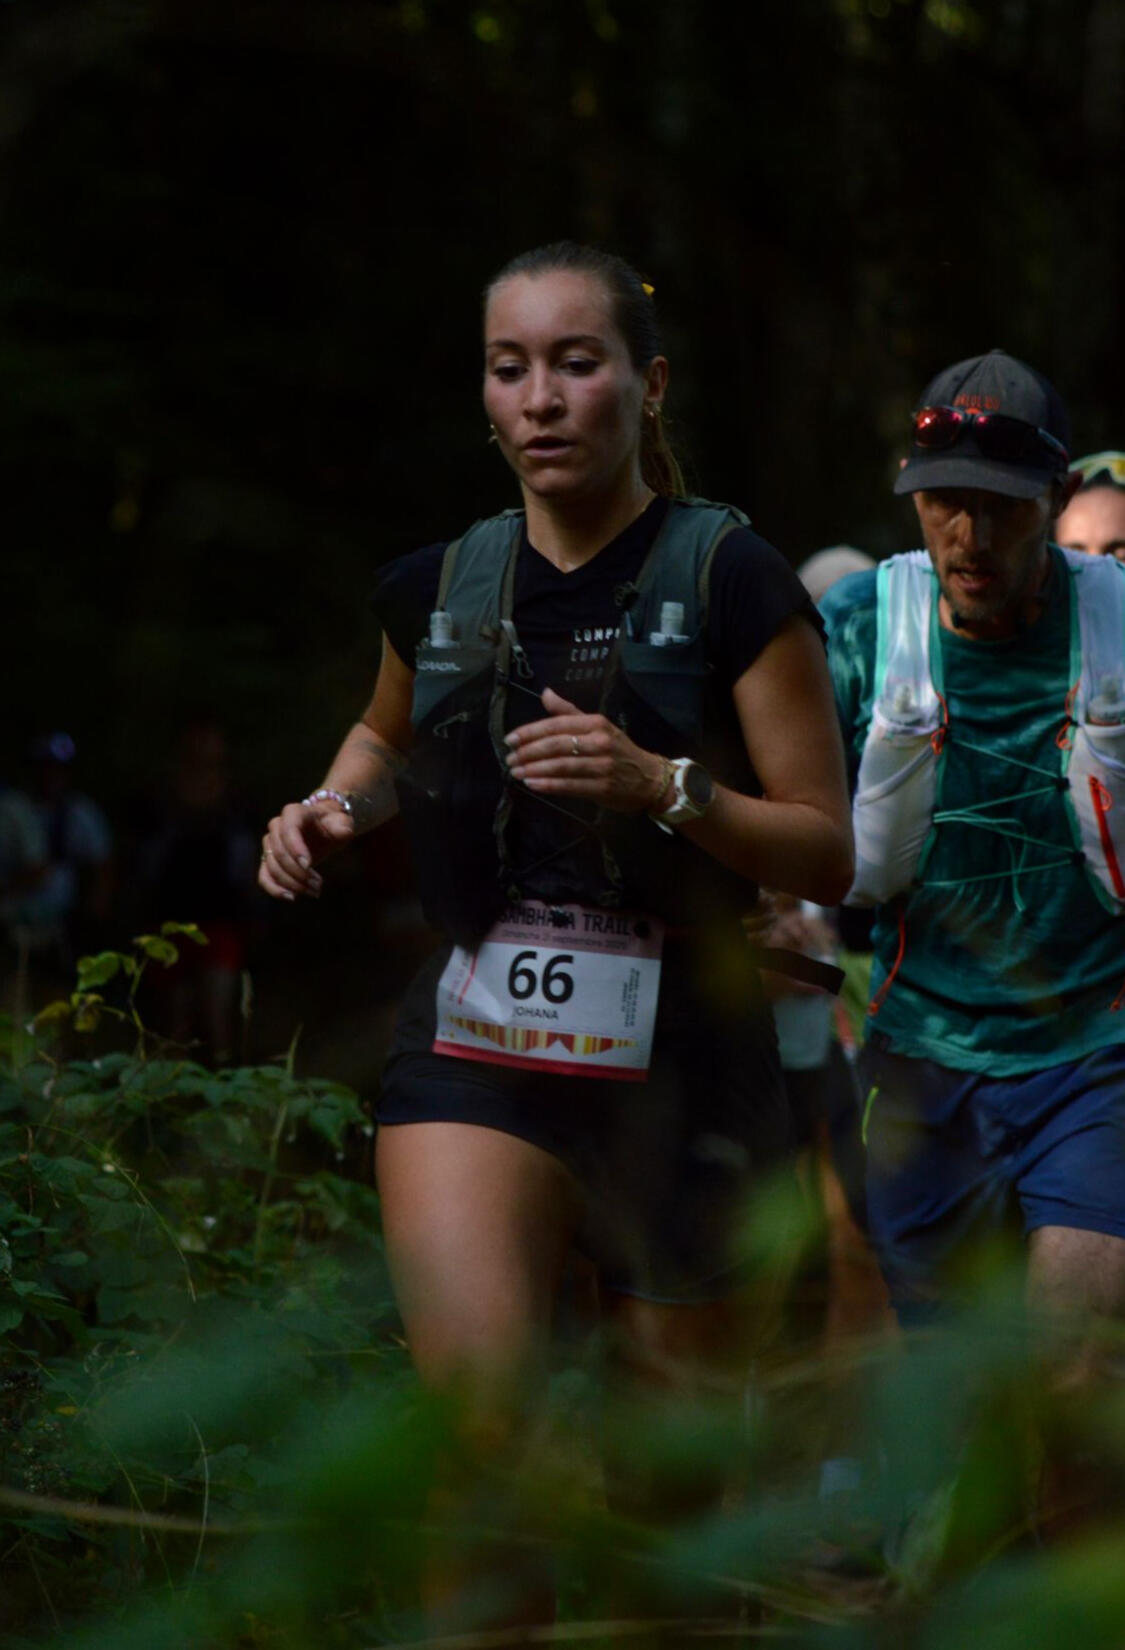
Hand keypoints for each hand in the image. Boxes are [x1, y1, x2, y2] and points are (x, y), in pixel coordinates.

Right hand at [258, 799, 355, 901]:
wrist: (322, 829)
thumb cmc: (331, 824)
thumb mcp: (340, 823)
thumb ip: (342, 825)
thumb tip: (344, 831)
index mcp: (293, 812)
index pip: (288, 830)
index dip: (295, 848)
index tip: (309, 865)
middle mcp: (276, 825)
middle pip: (279, 852)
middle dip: (298, 872)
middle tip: (318, 885)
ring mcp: (269, 843)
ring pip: (272, 867)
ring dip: (292, 883)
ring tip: (314, 892)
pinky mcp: (268, 859)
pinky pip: (264, 876)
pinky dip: (275, 889)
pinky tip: (292, 897)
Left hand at [504, 687, 666, 813]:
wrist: (649, 778)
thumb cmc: (618, 750)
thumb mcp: (597, 725)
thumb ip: (569, 712)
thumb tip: (545, 693)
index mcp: (596, 723)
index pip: (556, 724)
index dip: (530, 732)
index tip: (510, 739)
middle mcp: (599, 742)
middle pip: (556, 745)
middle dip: (528, 752)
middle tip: (509, 759)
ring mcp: (602, 766)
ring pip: (561, 766)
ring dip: (534, 769)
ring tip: (515, 772)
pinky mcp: (603, 788)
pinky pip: (570, 786)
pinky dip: (549, 785)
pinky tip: (532, 785)